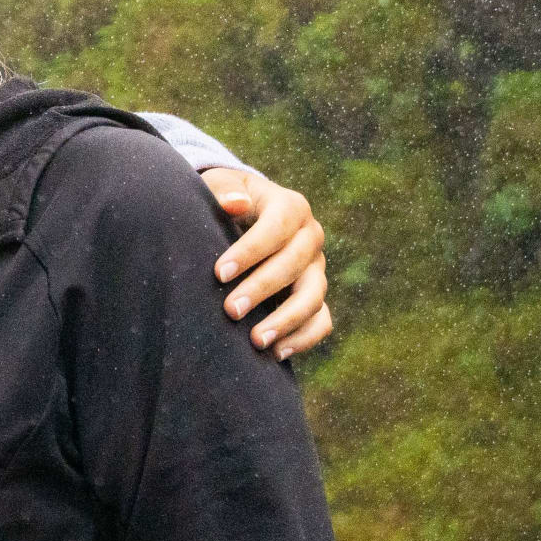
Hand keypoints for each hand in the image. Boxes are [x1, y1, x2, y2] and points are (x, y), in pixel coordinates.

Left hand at [200, 167, 332, 359]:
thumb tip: (236, 204)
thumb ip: (224, 191)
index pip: (276, 228)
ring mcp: (316, 269)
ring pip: (313, 296)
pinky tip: (276, 353)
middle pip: (294, 265)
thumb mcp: (219, 186)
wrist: (241, 219)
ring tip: (256, 340)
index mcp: (290, 207)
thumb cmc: (224, 202)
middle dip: (261, 289)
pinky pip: (322, 320)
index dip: (250, 251)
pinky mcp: (315, 295)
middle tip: (230, 310)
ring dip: (286, 320)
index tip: (219, 273)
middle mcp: (310, 237)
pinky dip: (304, 338)